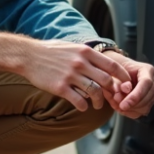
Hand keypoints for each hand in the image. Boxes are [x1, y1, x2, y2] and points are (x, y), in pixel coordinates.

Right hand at [0, 34, 132, 111]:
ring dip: (98, 102)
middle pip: (106, 81)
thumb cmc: (51, 51)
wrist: (29, 55)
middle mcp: (81, 63)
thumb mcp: (73, 47)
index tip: (125, 84)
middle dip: (111, 92)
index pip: (112, 65)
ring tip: (96, 105)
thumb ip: (88, 55)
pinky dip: (83, 106)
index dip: (122, 76)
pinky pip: (78, 100)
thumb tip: (103, 62)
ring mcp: (70, 75)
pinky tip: (82, 107)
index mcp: (86, 52)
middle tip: (110, 97)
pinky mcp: (60, 87)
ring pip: (94, 92)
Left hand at [100, 51, 153, 118]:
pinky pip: (141, 112)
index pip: (146, 83)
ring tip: (117, 105)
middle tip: (117, 105)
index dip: (136, 96)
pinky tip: (121, 108)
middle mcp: (152, 81)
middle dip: (132, 105)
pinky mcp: (147, 102)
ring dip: (130, 109)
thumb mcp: (112, 72)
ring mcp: (151, 93)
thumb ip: (118, 80)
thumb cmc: (114, 69)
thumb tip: (126, 89)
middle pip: (148, 97)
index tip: (123, 105)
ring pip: (145, 107)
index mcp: (147, 70)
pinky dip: (130, 112)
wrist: (113, 72)